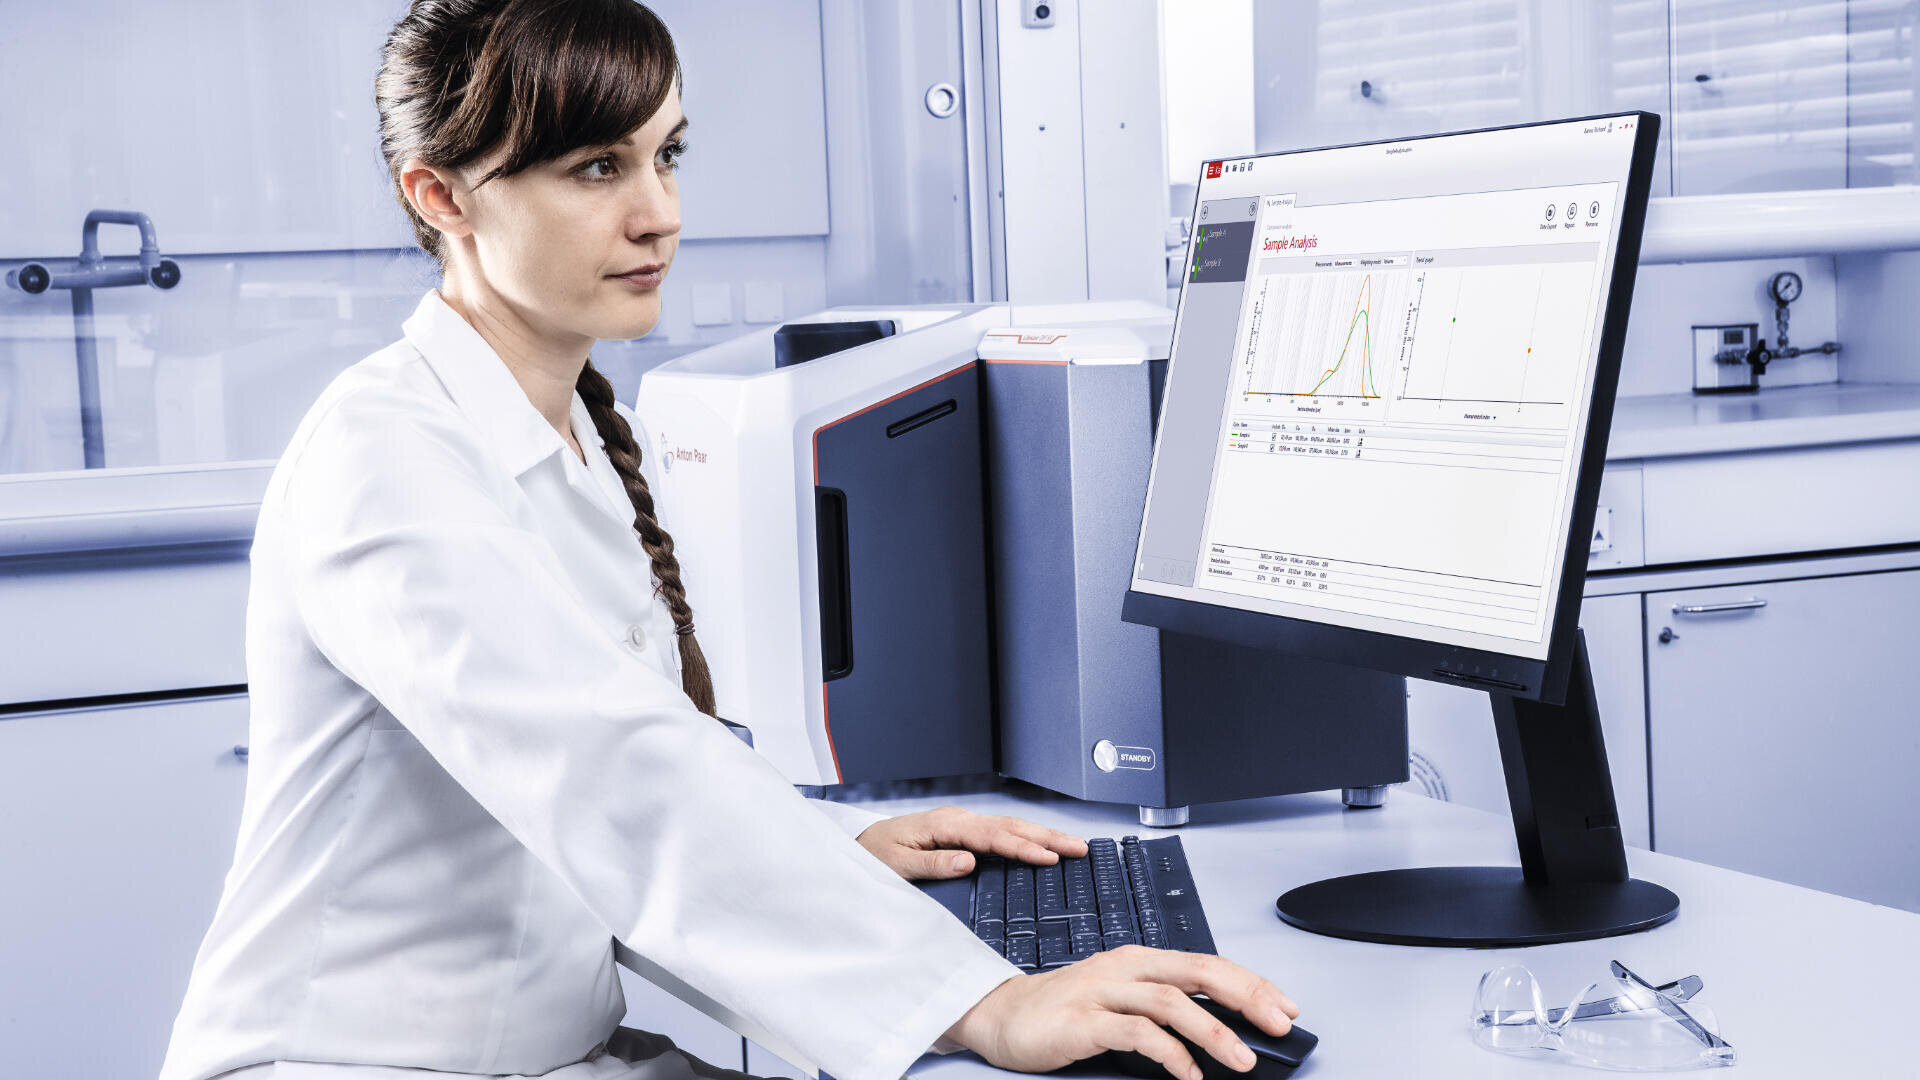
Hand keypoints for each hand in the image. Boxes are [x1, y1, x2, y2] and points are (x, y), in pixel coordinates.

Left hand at [853, 805, 1086, 880]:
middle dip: (1047, 837)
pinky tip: (1041, 843)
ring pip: (1009, 827)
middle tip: (1079, 847)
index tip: (1049, 858)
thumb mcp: (898, 865)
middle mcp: (958, 819)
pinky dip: (1025, 836)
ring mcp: (962, 823)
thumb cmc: (876, 855)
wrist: (860, 844)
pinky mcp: (962, 830)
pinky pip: (1000, 832)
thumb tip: (970, 862)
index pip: (993, 837)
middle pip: (1010, 827)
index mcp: (945, 825)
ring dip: (1042, 835)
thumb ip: (934, 863)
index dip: (1023, 848)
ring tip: (1072, 845)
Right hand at [941, 946, 1299, 1079]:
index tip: (1285, 1007)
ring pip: (1171, 1000)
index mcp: (1140, 959)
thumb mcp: (1120, 1001)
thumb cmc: (1065, 1011)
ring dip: (1214, 1030)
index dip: (1251, 983)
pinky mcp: (1083, 1019)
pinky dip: (1169, 1052)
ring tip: (1243, 1059)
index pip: (1207, 963)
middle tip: (1279, 1025)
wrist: (1001, 1015)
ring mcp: (1103, 991)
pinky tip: (1189, 1073)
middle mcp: (1125, 967)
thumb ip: (1163, 1009)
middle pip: (1198, 971)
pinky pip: (1135, 1031)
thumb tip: (1222, 1031)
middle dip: (1246, 996)